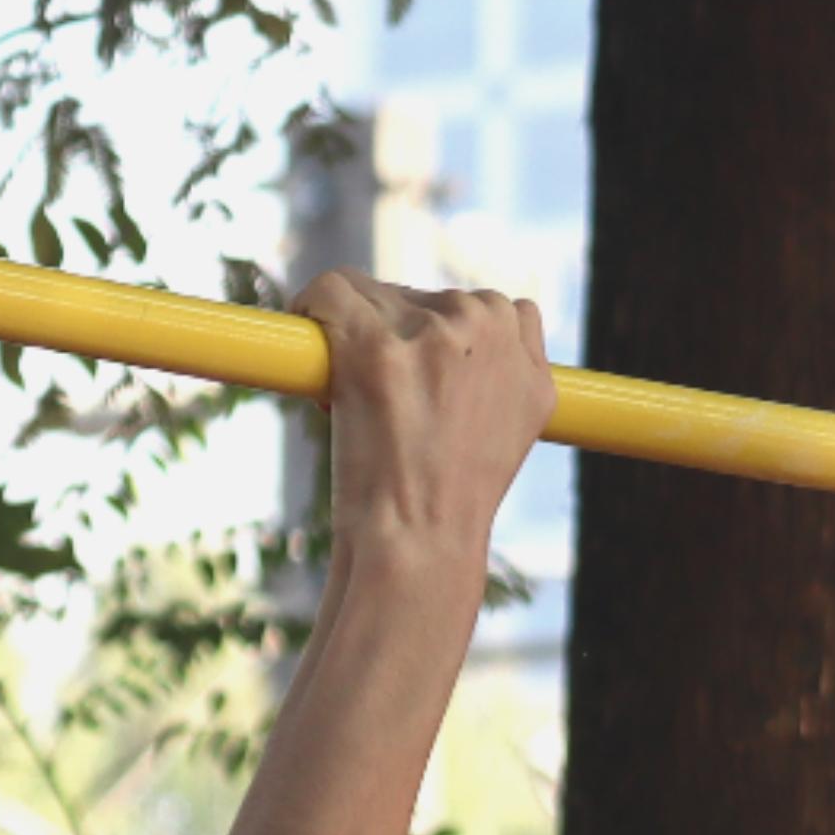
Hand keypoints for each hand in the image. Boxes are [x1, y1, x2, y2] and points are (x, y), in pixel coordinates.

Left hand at [304, 270, 555, 603]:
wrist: (421, 543)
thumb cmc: (451, 503)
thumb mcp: (513, 434)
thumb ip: (507, 373)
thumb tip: (464, 344)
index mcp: (526, 358)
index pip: (492, 309)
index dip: (445, 342)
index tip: (420, 380)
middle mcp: (488, 333)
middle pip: (428, 300)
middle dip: (398, 338)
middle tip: (385, 403)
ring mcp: (434, 334)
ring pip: (376, 297)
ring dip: (356, 336)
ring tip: (357, 401)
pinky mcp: (375, 345)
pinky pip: (330, 291)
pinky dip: (309, 308)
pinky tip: (308, 342)